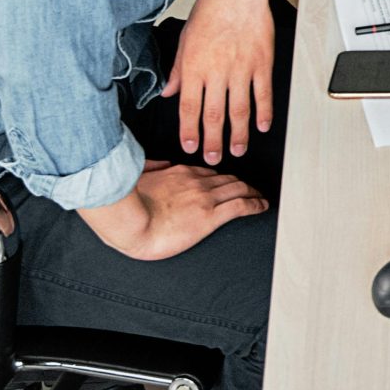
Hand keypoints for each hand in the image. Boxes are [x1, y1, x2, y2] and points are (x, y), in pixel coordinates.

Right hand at [80, 161, 268, 260]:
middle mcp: (196, 182)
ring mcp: (205, 198)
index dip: (222, 177)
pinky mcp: (210, 216)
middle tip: (251, 189)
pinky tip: (262, 206)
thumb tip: (159, 164)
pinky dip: (255, 204)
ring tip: (260, 196)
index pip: (208, 172)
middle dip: (242, 183)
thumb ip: (150, 168)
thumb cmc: (127, 208)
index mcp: (178, 173)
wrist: (129, 225)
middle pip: (227, 179)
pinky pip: (241, 206)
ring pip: (238, 189)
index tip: (227, 182)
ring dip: (252, 192)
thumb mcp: (137, 177)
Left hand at [164, 0, 289, 161]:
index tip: (189, 146)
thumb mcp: (185, 38)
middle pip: (214, 115)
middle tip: (213, 157)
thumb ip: (178, 69)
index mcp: (195, 66)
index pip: (189, 107)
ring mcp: (242, 69)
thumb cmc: (211, 9)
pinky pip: (263, 94)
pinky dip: (264, 113)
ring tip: (237, 149)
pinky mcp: (262, 63)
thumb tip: (170, 92)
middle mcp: (217, 71)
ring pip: (239, 110)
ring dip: (238, 134)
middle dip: (213, 141)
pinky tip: (262, 126)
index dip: (189, 131)